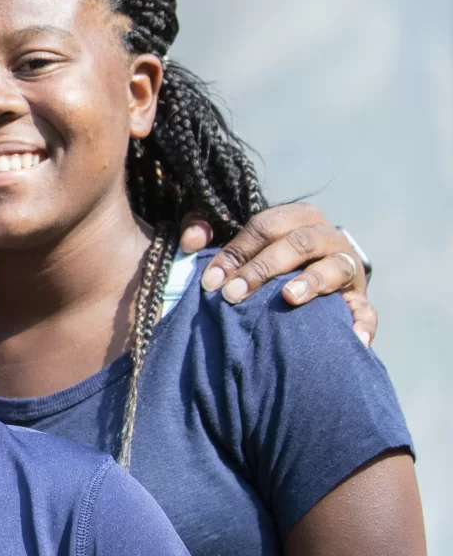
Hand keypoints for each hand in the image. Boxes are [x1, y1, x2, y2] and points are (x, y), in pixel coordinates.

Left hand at [181, 202, 376, 344]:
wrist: (309, 273)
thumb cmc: (263, 257)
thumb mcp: (237, 240)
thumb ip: (206, 231)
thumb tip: (190, 242)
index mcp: (297, 217)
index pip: (266, 226)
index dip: (236, 251)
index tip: (211, 280)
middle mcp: (327, 236)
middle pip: (298, 244)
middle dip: (262, 268)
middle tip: (234, 294)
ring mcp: (347, 267)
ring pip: (335, 268)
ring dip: (312, 282)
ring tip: (289, 298)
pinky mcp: (360, 298)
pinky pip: (365, 310)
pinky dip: (361, 322)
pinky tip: (352, 338)